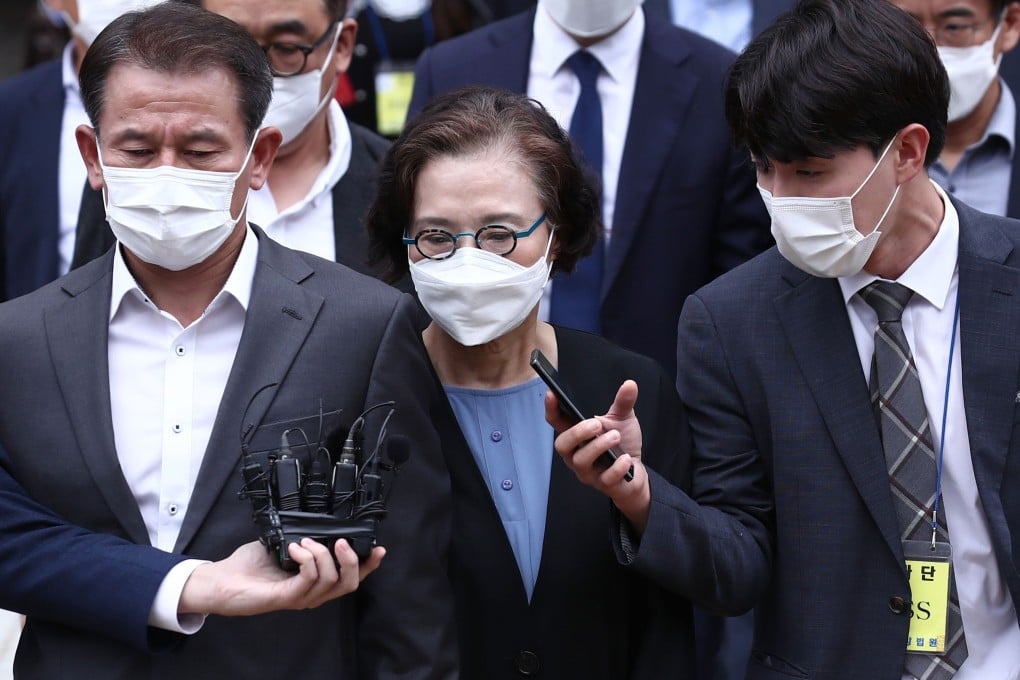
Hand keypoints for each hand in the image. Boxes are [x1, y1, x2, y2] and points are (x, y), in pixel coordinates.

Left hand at [179, 538, 384, 616]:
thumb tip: (320, 520)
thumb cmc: (250, 565)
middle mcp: (313, 593)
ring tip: (306, 541)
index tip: (379, 549)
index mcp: (315, 581)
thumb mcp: (285, 543)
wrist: (223, 581)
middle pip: (350, 583)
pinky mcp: (288, 598)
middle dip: (352, 560)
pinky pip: (310, 578)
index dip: (369, 565)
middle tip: (340, 541)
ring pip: (333, 580)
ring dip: (323, 554)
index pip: (351, 577)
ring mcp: (302, 597)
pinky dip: (308, 558)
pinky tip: (295, 548)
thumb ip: (304, 536)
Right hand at [545, 380, 650, 531]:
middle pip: (562, 445)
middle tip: (596, 424)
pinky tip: (625, 459)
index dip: (551, 409)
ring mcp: (587, 471)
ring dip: (598, 446)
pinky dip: (616, 467)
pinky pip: (605, 478)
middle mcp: (576, 454)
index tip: (552, 394)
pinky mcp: (602, 485)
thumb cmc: (621, 445)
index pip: (556, 422)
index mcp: (577, 435)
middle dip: (577, 433)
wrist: (635, 475)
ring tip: (616, 436)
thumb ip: (623, 403)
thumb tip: (630, 384)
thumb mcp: (622, 420)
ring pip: (580, 461)